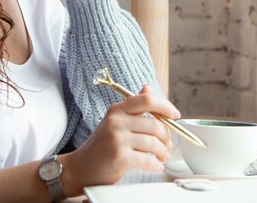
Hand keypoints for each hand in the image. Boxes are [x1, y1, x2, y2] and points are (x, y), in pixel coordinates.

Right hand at [60, 85, 180, 195]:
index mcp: (117, 110)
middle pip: (154, 124)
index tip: (175, 115)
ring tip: (162, 157)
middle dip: (166, 137)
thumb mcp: (115, 121)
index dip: (165, 105)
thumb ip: (134, 107)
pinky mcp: (119, 157)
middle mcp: (116, 121)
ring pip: (153, 143)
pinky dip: (156, 165)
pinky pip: (148, 160)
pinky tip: (156, 166)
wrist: (81, 168)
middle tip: (167, 145)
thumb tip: (148, 87)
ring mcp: (117, 139)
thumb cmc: (101, 145)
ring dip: (162, 152)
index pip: (146, 100)